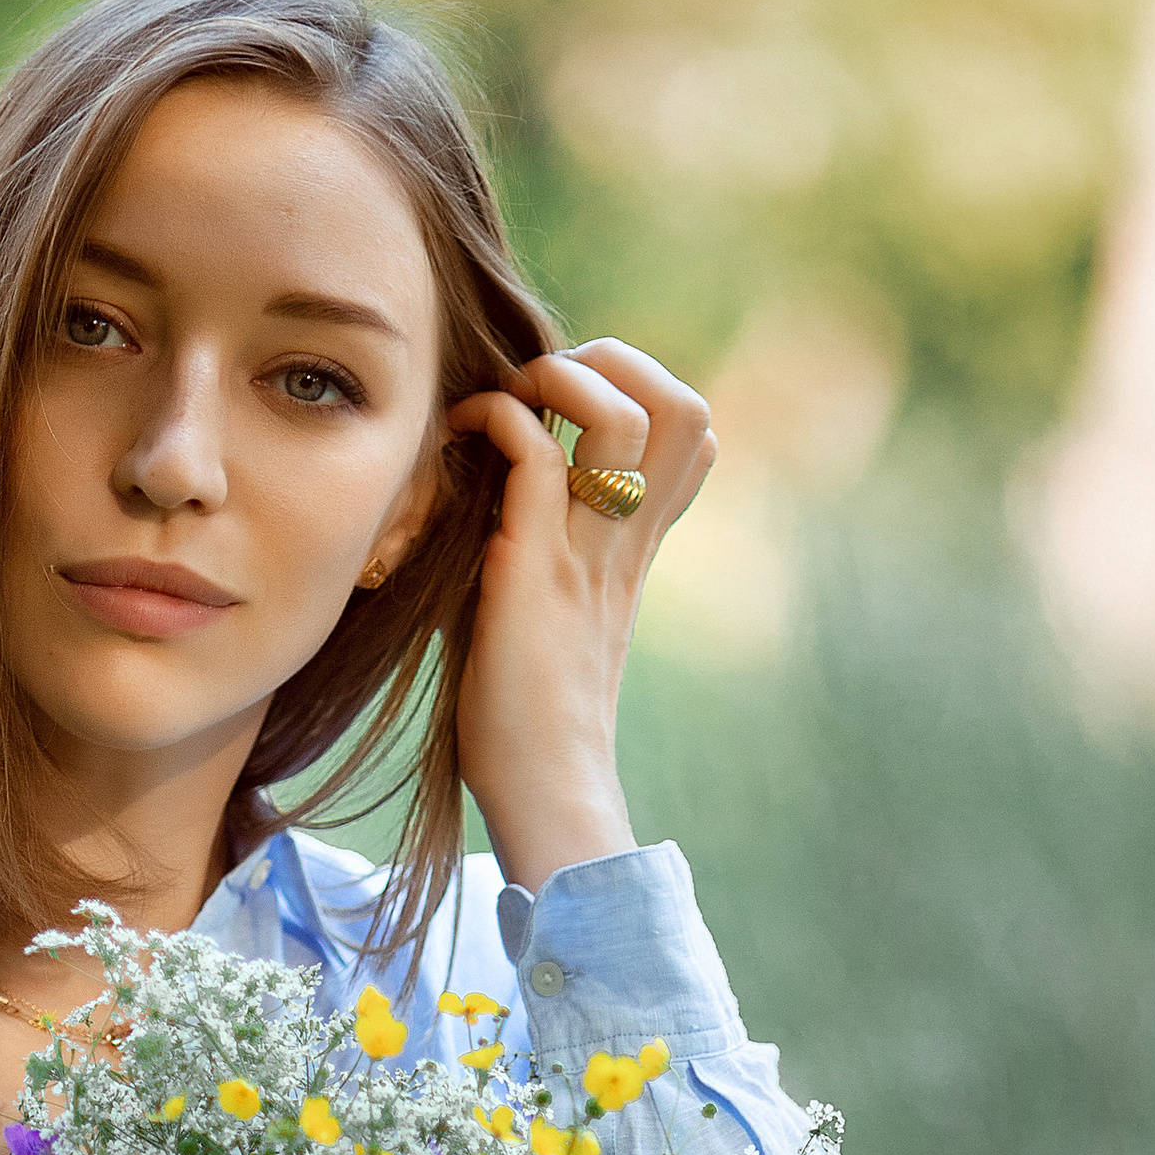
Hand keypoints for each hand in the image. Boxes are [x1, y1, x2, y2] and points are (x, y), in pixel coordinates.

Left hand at [443, 339, 716, 893]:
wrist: (544, 791)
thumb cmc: (530, 723)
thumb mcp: (554, 618)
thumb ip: (548, 558)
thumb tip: (488, 513)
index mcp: (637, 549)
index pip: (692, 434)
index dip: (642, 390)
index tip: (571, 405)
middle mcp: (626, 539)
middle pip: (682, 404)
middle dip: (612, 363)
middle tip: (543, 386)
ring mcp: (587, 548)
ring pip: (624, 413)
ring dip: (560, 379)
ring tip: (509, 398)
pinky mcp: (535, 566)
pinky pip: (537, 457)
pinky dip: (498, 420)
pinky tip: (463, 434)